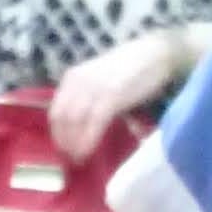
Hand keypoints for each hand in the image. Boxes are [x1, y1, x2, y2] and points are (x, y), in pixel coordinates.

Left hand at [48, 28, 185, 163]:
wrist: (156, 54)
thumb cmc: (130, 70)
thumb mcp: (99, 81)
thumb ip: (87, 100)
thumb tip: (80, 129)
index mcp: (72, 78)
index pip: (56, 111)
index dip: (57, 133)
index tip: (63, 149)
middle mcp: (78, 82)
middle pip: (61, 119)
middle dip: (64, 141)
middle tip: (71, 157)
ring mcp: (93, 88)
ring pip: (74, 123)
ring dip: (75, 145)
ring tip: (80, 158)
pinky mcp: (111, 96)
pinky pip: (93, 124)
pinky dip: (88, 141)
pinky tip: (88, 152)